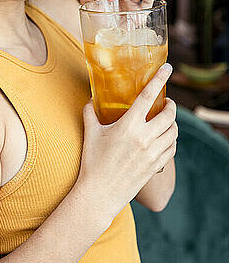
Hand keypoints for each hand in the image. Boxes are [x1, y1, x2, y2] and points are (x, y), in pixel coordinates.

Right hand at [76, 64, 176, 221]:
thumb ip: (90, 113)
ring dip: (173, 123)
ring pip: (174, 131)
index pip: (148, 96)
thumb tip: (90, 100)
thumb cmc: (92, 163)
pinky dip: (172, 140)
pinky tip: (165, 139)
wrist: (99, 194)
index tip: (168, 68)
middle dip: (170, 106)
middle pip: (169, 114)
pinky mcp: (156, 165)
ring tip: (166, 120)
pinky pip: (172, 148)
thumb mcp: (90, 134)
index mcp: (128, 125)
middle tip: (166, 103)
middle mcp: (144, 137)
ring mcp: (152, 153)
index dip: (160, 79)